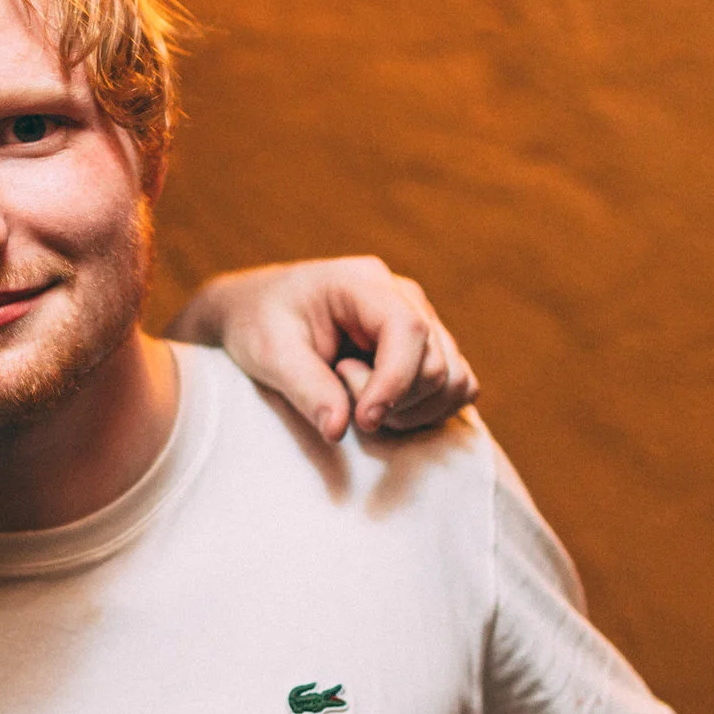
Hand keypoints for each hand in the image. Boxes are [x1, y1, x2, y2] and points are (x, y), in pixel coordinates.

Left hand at [164, 256, 476, 442]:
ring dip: (412, 409)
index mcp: (362, 283)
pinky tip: (381, 405)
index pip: (408, 331)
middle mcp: (403, 297)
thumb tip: (338, 430)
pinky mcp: (428, 349)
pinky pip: (457, 388)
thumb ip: (305, 388)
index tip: (363, 421)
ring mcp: (422, 321)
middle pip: (436, 364)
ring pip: (454, 380)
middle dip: (392, 400)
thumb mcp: (269, 353)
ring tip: (357, 398)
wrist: (256, 313)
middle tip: (338, 393)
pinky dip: (427, 410)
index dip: (394, 382)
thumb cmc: (258, 323)